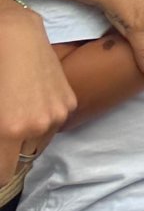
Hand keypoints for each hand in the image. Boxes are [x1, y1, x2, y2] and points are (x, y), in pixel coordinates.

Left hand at [0, 4, 72, 161]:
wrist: (15, 36)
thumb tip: (2, 148)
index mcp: (11, 131)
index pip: (3, 175)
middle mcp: (38, 127)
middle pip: (21, 161)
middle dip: (10, 152)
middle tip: (5, 132)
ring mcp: (58, 113)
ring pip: (39, 142)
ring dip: (27, 138)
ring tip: (17, 112)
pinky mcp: (70, 100)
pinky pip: (54, 123)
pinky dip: (43, 119)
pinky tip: (33, 99)